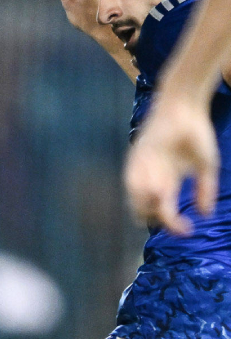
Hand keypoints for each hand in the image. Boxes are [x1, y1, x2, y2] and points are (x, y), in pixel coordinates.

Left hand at [125, 94, 219, 235]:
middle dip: (156, 220)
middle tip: (173, 219)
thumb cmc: (196, 135)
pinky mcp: (136, 156)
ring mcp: (141, 167)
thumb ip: (205, 190)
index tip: (188, 231)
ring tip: (167, 202)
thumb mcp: (206, 167)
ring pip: (134, 199)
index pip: (161, 212)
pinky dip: (144, 191)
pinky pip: (132, 180)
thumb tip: (206, 214)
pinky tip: (160, 191)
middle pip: (142, 210)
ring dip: (148, 208)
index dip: (173, 225)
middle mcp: (150, 177)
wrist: (184, 107)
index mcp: (167, 182)